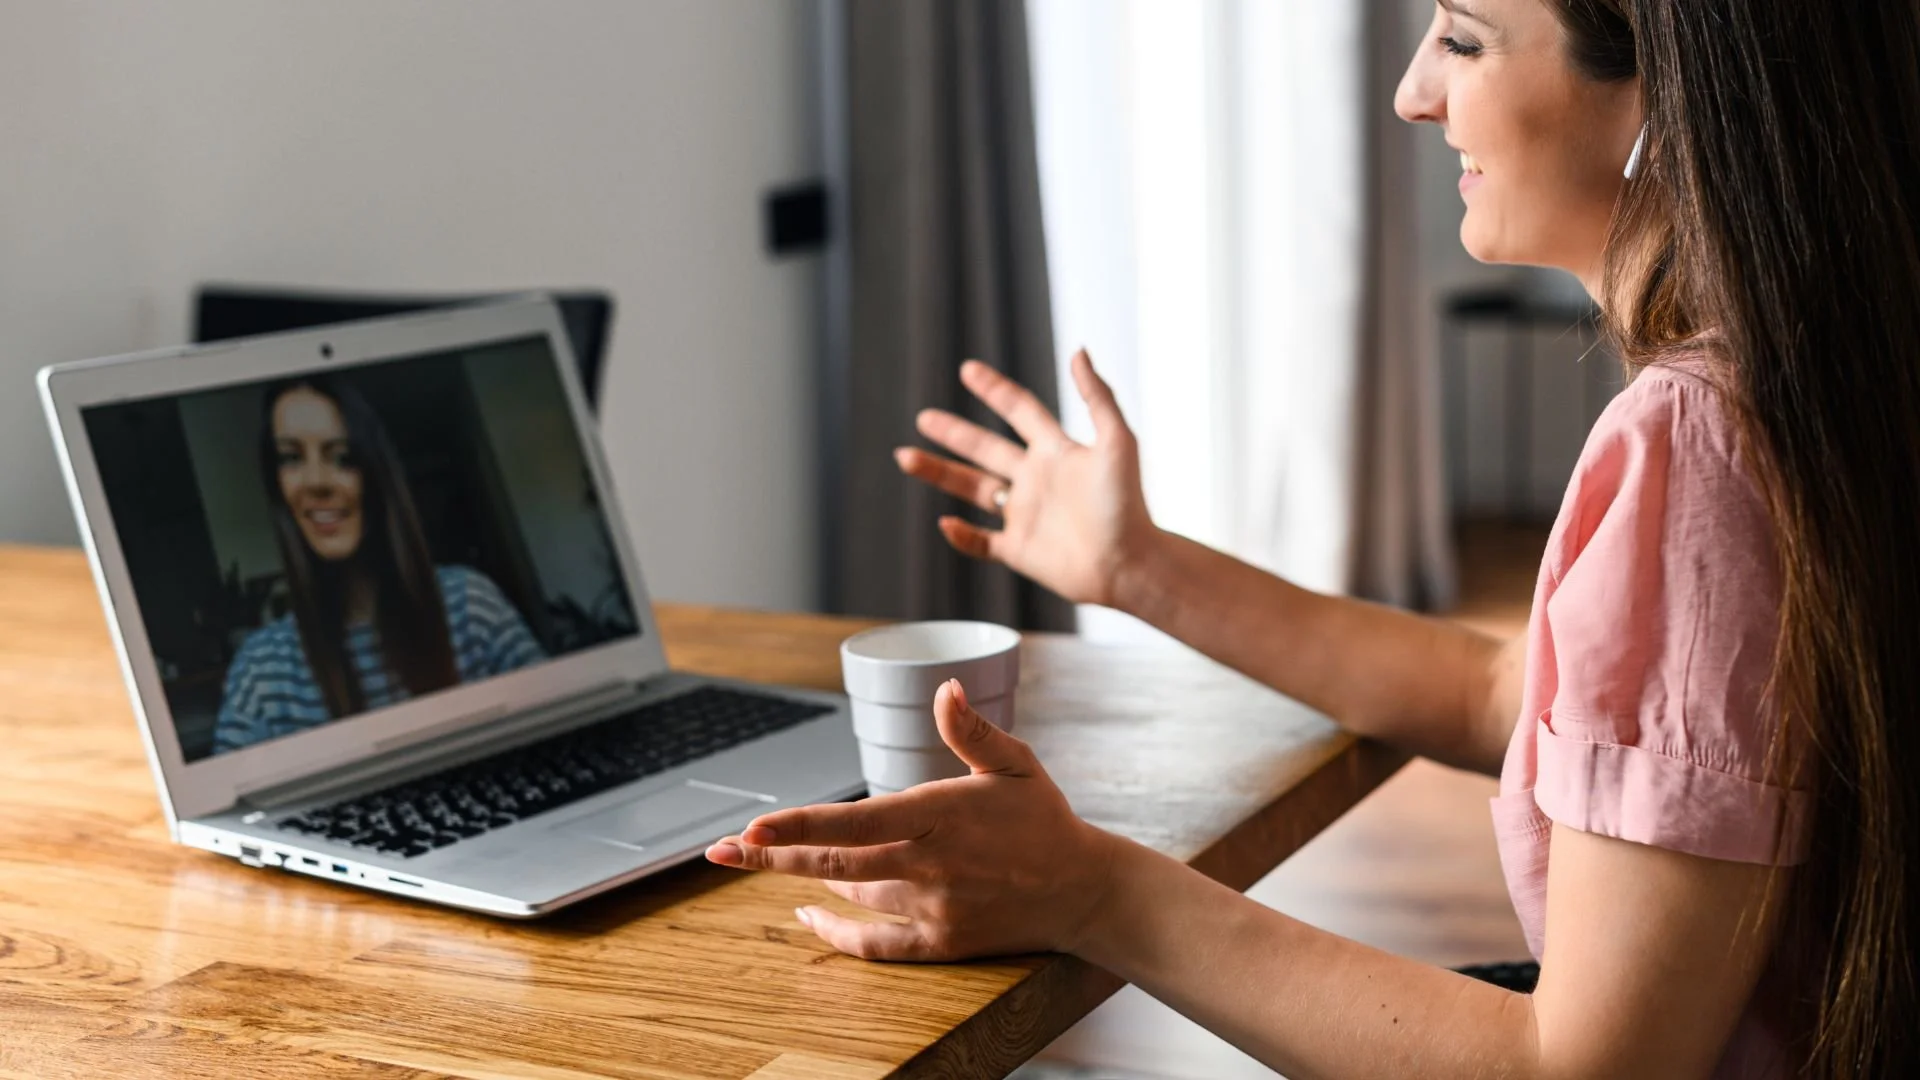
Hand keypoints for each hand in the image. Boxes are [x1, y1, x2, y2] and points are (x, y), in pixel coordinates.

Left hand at [705, 679, 1119, 961]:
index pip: (855, 823)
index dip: (799, 828)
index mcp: (942, 815)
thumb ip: (972, 730)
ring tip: (768, 860)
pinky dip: (837, 932)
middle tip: (722, 851)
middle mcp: (930, 865)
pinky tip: (807, 916)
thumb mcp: (1016, 763)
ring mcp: (934, 908)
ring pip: (853, 894)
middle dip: (772, 858)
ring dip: (808, 879)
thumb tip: (944, 688)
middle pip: (836, 864)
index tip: (753, 826)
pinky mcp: (941, 942)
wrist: (1084, 892)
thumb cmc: (1044, 819)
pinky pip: (876, 944)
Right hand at [896, 350, 1155, 608]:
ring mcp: (1026, 515)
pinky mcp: (1020, 550)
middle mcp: (1037, 479)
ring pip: (972, 490)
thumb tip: (1078, 351)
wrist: (1132, 564)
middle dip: (953, 433)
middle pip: (985, 449)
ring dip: (939, 473)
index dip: (995, 390)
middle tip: (924, 418)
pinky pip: (981, 542)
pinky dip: (961, 535)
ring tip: (905, 457)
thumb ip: (1097, 397)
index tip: (968, 369)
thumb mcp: (1118, 441)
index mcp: (1058, 451)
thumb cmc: (1130, 505)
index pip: (1020, 411)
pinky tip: (944, 522)